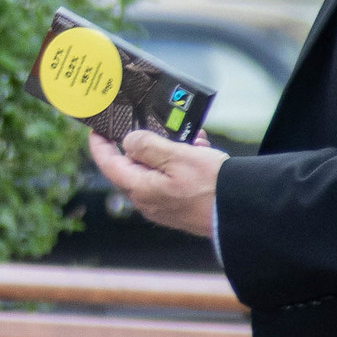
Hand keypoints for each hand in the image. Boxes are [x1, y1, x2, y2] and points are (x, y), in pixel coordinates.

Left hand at [88, 130, 226, 238]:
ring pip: (156, 168)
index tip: (96, 129)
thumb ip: (147, 146)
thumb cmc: (211, 187)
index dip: (99, 145)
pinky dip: (181, 160)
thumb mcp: (177, 157)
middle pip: (133, 164)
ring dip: (168, 149)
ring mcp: (164, 204)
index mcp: (141, 189)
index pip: (109, 164)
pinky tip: (199, 149)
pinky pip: (171, 177)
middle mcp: (148, 200)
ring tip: (189, 136)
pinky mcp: (180, 205)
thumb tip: (128, 142)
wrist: (240, 213)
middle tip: (154, 123)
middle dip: (145, 141)